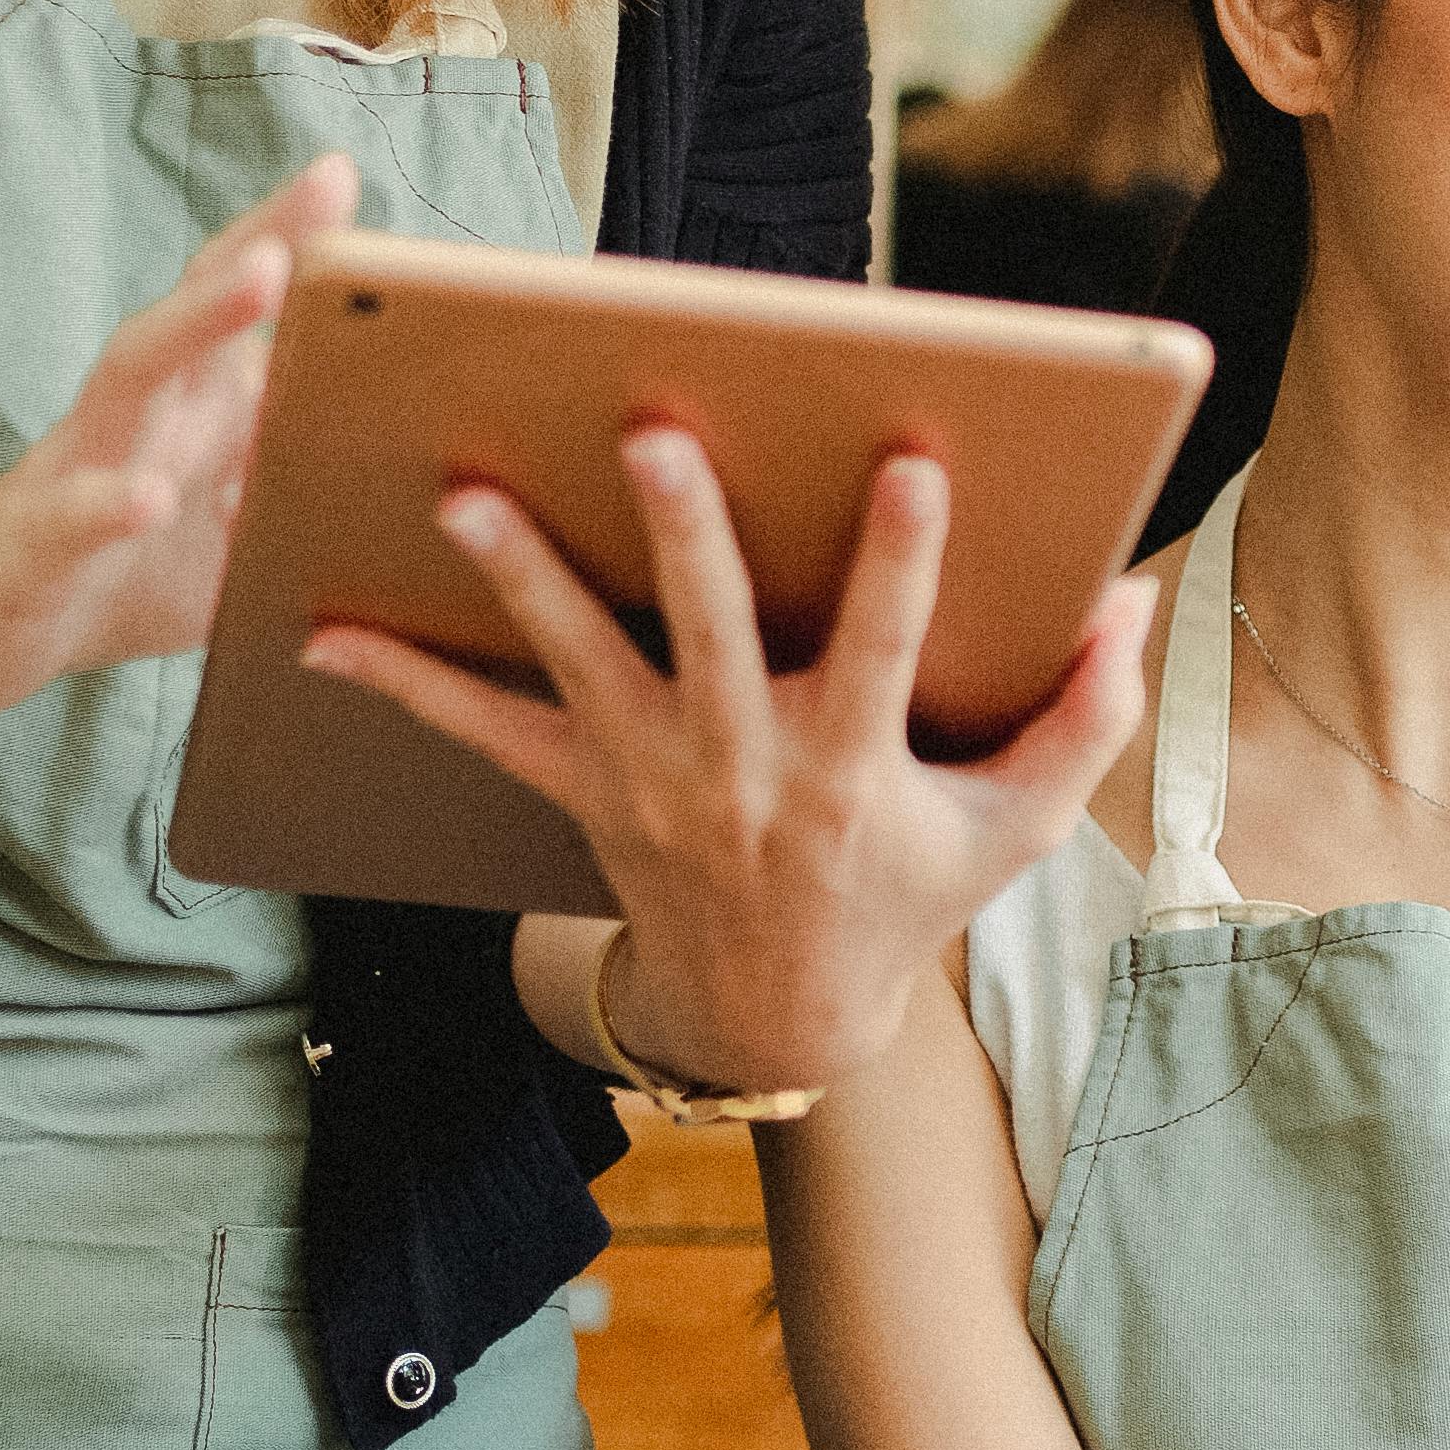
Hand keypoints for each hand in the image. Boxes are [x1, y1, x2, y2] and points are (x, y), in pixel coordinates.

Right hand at [0, 154, 358, 731]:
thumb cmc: (116, 570)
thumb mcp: (229, 533)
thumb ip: (302, 488)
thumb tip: (410, 473)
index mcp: (186, 406)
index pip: (239, 305)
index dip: (291, 239)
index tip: (344, 174)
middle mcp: (133, 416)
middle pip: (194, 306)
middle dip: (263, 241)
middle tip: (328, 187)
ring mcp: (74, 470)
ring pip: (131, 376)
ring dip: (197, 323)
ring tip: (263, 275)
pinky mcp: (30, 549)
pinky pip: (67, 518)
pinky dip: (107, 505)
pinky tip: (150, 498)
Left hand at [304, 420, 1156, 1088]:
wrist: (776, 1014)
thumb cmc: (904, 893)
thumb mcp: (1017, 832)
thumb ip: (1082, 720)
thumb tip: (1131, 600)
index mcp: (848, 771)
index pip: (882, 649)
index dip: (900, 560)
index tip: (911, 464)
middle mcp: (739, 769)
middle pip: (705, 635)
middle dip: (682, 533)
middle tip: (652, 435)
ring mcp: (648, 780)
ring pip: (576, 665)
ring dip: (522, 578)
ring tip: (467, 495)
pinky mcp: (581, 791)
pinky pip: (479, 733)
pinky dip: (401, 683)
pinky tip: (319, 631)